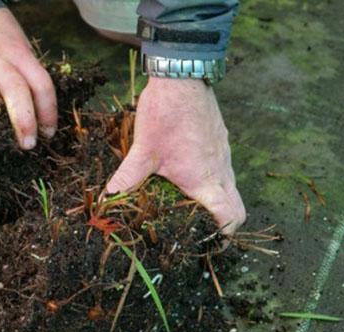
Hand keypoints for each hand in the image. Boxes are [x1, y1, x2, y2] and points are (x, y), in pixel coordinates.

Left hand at [107, 78, 245, 233]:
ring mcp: (224, 154)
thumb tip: (107, 199)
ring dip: (217, 201)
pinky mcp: (220, 140)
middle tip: (203, 231)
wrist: (183, 76)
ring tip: (193, 207)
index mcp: (205, 180)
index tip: (210, 243)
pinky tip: (190, 175)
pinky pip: (224, 168)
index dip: (225, 235)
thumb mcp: (143, 151)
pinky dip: (213, 180)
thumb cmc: (166, 115)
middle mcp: (221, 170)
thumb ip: (127, 178)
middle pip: (236, 207)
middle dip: (224, 223)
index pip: (230, 216)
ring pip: (231, 187)